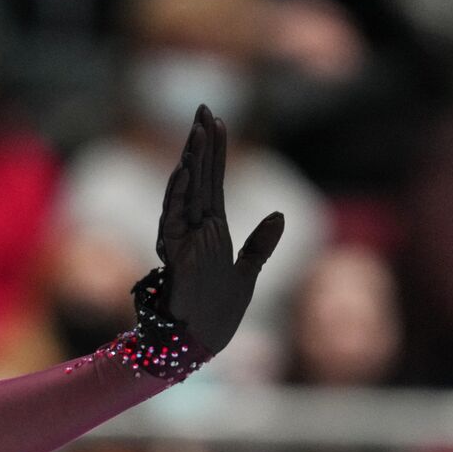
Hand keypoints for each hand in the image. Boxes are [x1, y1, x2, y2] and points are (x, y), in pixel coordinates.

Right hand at [156, 104, 284, 356]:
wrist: (201, 344)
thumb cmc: (218, 314)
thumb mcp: (249, 274)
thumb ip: (261, 246)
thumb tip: (280, 214)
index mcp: (213, 231)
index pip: (213, 181)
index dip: (215, 150)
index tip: (217, 119)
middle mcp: (195, 231)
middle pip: (199, 178)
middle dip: (201, 143)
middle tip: (204, 108)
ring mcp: (182, 242)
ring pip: (186, 194)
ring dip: (190, 162)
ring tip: (197, 131)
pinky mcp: (175, 259)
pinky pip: (172, 222)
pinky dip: (177, 198)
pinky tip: (183, 172)